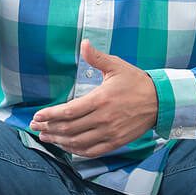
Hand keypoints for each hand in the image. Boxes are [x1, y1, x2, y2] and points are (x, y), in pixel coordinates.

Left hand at [30, 41, 156, 157]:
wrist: (160, 101)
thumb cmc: (136, 82)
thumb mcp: (116, 66)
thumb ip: (97, 58)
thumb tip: (84, 43)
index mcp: (101, 99)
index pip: (68, 112)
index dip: (50, 116)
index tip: (37, 116)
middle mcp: (104, 119)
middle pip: (69, 128)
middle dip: (49, 129)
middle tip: (35, 127)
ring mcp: (110, 133)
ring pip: (78, 142)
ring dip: (59, 141)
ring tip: (46, 138)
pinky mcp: (116, 142)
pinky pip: (91, 151)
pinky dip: (76, 151)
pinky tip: (66, 146)